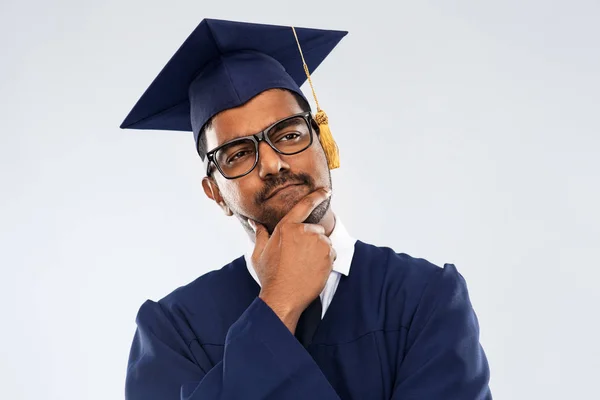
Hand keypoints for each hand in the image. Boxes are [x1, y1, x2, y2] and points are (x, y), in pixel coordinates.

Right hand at [248, 187, 335, 332]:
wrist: (283, 297)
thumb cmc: (270, 276)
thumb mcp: (259, 253)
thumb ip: (260, 234)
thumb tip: (254, 222)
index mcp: (286, 227)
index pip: (304, 205)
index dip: (317, 196)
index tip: (326, 191)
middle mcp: (304, 231)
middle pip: (315, 229)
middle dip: (310, 240)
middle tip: (299, 258)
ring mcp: (318, 243)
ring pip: (324, 242)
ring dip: (318, 251)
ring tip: (305, 265)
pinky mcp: (328, 255)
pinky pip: (331, 253)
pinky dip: (326, 260)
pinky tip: (313, 270)